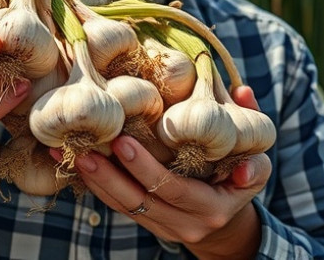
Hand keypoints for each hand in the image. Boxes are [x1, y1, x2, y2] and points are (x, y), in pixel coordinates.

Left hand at [58, 85, 271, 259]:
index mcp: (211, 207)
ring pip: (122, 206)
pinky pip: (117, 206)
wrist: (227, 227)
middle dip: (109, 174)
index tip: (124, 141)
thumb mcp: (255, 162)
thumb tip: (244, 95)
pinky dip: (94, 185)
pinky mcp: (146, 224)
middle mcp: (184, 224)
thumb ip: (250, 126)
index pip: (173, 189)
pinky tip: (72, 163)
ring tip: (68, 153)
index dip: (146, 167)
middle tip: (85, 147)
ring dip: (94, 179)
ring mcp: (162, 228)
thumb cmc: (240, 182)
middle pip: (139, 201)